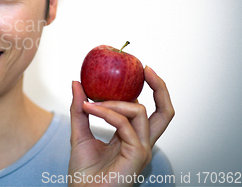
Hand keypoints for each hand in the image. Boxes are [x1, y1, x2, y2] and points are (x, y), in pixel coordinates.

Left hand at [68, 66, 173, 186]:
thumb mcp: (79, 134)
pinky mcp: (137, 156)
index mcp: (133, 139)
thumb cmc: (83, 172)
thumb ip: (80, 109)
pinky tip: (89, 108)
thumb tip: (76, 82)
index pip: (152, 112)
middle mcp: (142, 143)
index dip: (152, 90)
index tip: (141, 70)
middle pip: (166, 113)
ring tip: (90, 103)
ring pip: (139, 112)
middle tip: (145, 68)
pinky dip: (106, 112)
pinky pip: (124, 125)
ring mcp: (142, 150)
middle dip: (160, 87)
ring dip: (113, 101)